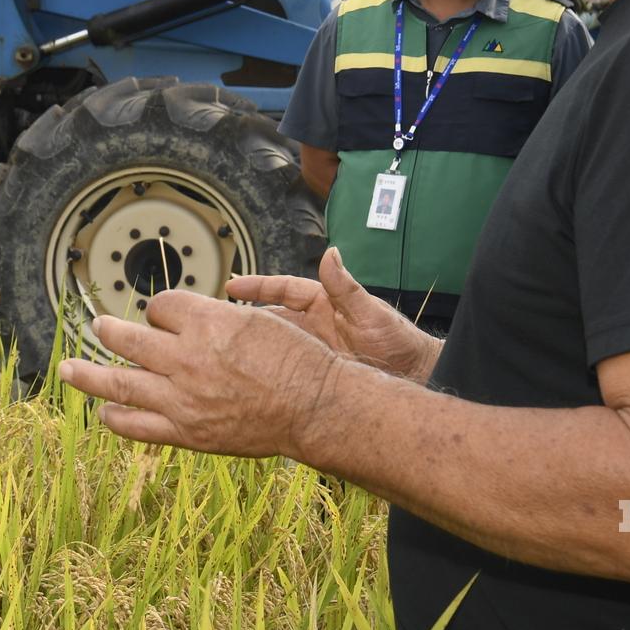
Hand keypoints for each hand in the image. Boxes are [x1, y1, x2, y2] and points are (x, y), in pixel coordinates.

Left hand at [57, 289, 343, 459]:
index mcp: (207, 323)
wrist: (316, 408)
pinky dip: (115, 418)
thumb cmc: (297, 359)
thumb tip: (184, 315)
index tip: (165, 314)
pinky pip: (137, 426)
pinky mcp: (187, 432)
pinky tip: (104, 412)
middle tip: (97, 326)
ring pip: (118, 381)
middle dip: (108, 330)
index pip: (161, 305)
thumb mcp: (258, 318)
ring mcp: (183, 398)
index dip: (161, 308)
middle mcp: (188, 358)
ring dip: (87, 373)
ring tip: (67, 368)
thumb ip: (214, 317)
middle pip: (128, 337)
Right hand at [226, 248, 439, 382]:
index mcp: (324, 303)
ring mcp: (312, 350)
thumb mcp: (371, 313)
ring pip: (273, 345)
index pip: (283, 290)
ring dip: (252, 345)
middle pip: (270, 317)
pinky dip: (266, 370)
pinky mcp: (314, 374)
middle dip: (244, 317)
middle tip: (214, 318)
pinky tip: (249, 376)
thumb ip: (346, 287)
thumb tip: (331, 252)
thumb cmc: (399, 341)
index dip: (257, 287)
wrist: (415, 378)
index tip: (232, 285)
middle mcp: (313, 325)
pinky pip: (284, 370)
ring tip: (223, 347)